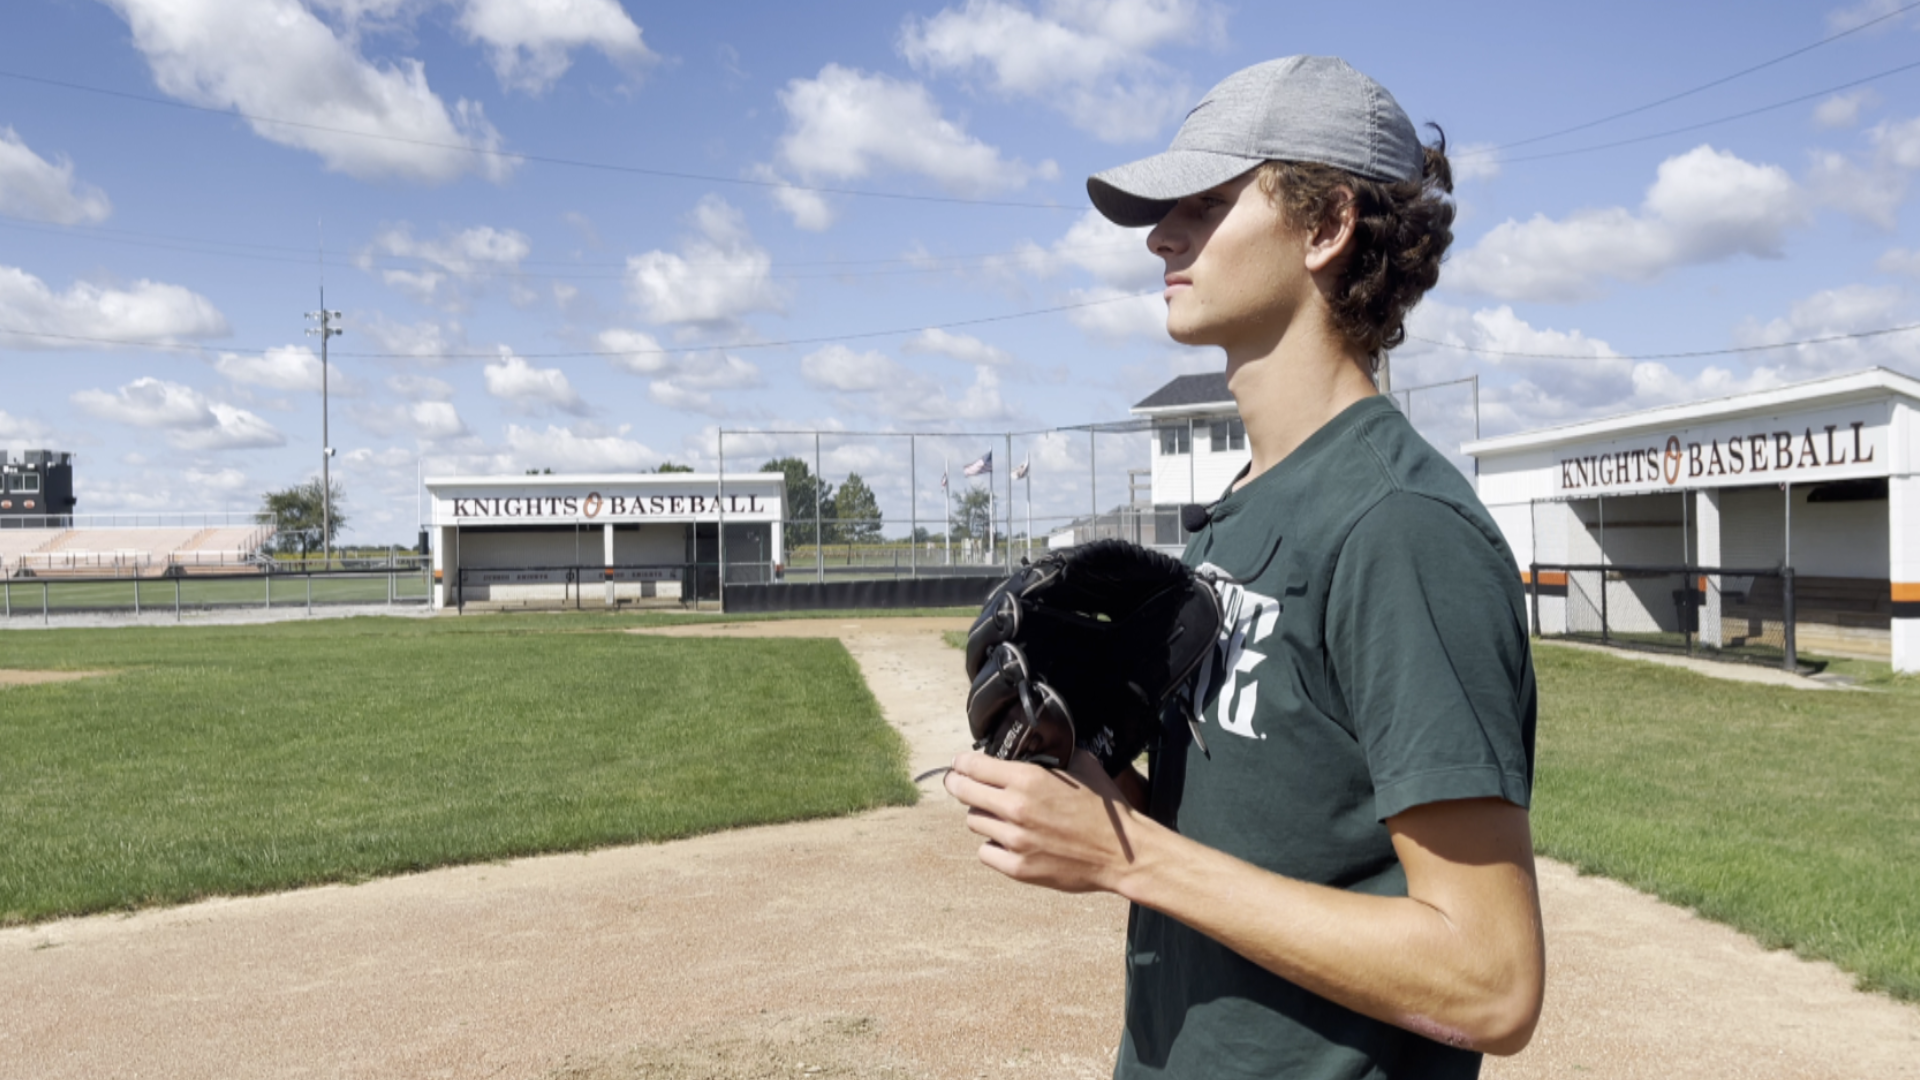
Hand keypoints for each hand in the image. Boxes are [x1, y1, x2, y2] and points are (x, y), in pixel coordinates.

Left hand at [941, 748, 1148, 893]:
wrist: (1123, 854)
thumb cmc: (1106, 810)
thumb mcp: (1084, 766)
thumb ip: (1055, 754)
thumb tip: (1040, 744)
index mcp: (1028, 780)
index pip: (974, 766)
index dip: (962, 763)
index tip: (960, 764)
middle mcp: (1016, 809)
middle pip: (964, 793)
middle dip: (958, 785)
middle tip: (958, 783)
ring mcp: (1015, 841)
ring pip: (975, 823)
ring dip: (982, 816)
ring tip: (996, 814)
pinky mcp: (1018, 868)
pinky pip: (986, 853)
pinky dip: (992, 846)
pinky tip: (1006, 841)